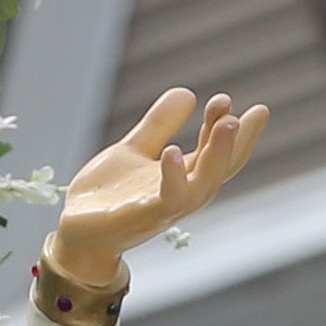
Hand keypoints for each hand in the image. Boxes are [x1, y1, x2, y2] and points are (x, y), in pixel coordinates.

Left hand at [44, 88, 267, 285]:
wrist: (74, 232)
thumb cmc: (107, 196)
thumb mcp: (134, 151)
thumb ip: (160, 125)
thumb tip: (188, 92)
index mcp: (182, 178)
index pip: (219, 155)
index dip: (238, 132)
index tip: (250, 107)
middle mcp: (180, 196)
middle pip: (219, 170)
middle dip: (235, 141)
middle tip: (243, 112)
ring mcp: (162, 209)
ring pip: (203, 186)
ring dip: (218, 155)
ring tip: (227, 123)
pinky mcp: (139, 218)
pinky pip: (167, 200)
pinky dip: (174, 177)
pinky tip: (174, 151)